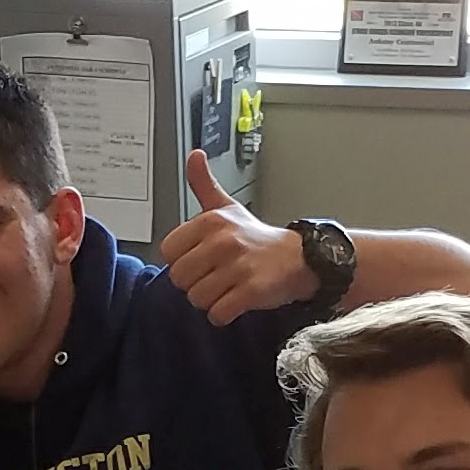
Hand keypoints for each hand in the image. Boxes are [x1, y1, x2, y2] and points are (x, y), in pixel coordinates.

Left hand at [155, 150, 309, 323]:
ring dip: (210, 300)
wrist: (300, 258)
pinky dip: (223, 315)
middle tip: (216, 276)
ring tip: (228, 288)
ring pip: (197, 299)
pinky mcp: (252, 291)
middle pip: (180, 279)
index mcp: (211, 221)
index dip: (183, 261)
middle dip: (195, 283)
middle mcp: (223, 241)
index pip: (169, 252)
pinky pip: (218, 314)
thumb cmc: (257, 238)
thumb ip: (204, 184)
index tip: (202, 259)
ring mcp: (238, 266)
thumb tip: (194, 154)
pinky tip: (236, 303)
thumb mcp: (227, 207)